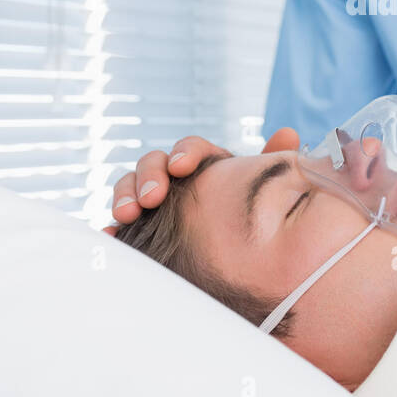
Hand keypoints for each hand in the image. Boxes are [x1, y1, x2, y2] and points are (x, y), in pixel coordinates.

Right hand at [103, 127, 299, 232]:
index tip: (182, 166)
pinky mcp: (136, 228)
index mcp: (204, 165)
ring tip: (125, 216)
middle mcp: (173, 178)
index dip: (184, 153)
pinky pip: (118, 224)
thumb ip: (272, 166)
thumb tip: (288, 134)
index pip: (190, 149)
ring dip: (124, 196)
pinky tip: (109, 238)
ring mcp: (150, 202)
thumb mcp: (258, 191)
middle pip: (153, 163)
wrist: (234, 263)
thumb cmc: (245, 217)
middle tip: (151, 198)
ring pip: (129, 187)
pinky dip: (111, 229)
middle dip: (148, 176)